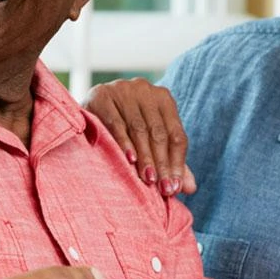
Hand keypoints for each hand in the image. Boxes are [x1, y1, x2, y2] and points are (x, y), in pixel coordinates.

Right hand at [83, 79, 195, 196]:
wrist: (89, 110)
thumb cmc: (124, 127)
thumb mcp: (149, 141)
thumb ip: (169, 161)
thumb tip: (190, 187)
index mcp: (163, 98)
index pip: (176, 134)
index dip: (177, 163)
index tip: (174, 187)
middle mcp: (145, 89)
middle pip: (159, 132)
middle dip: (162, 163)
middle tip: (162, 188)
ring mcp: (123, 89)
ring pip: (139, 129)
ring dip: (145, 157)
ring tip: (148, 179)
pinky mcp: (102, 95)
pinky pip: (116, 123)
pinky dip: (124, 142)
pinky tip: (129, 160)